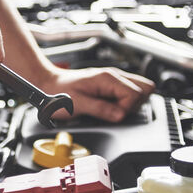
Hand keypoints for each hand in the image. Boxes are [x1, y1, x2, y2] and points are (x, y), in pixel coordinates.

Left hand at [38, 66, 154, 121]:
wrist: (47, 84)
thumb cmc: (58, 93)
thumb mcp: (77, 104)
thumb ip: (100, 109)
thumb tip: (120, 116)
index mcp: (108, 78)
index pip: (136, 94)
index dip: (127, 109)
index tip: (114, 115)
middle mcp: (114, 76)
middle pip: (145, 89)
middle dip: (134, 105)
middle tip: (116, 112)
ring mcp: (113, 80)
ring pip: (140, 89)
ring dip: (131, 104)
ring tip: (113, 110)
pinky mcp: (110, 86)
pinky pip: (129, 92)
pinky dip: (125, 102)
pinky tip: (111, 107)